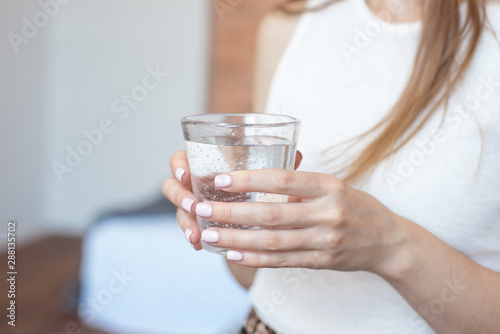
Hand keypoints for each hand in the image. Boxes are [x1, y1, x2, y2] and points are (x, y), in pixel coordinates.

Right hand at [162, 151, 304, 251]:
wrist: (253, 206)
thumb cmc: (258, 181)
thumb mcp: (263, 170)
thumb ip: (274, 163)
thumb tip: (299, 157)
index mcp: (204, 162)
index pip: (181, 158)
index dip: (178, 165)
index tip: (186, 174)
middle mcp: (194, 182)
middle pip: (172, 185)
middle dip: (178, 196)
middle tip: (192, 205)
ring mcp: (194, 202)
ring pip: (179, 210)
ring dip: (184, 221)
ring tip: (196, 234)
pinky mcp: (199, 222)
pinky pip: (189, 229)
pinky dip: (193, 237)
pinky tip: (199, 246)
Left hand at [195, 169, 408, 276]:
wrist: (388, 241)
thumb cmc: (355, 206)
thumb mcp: (334, 186)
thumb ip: (301, 185)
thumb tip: (258, 179)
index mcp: (329, 186)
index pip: (283, 180)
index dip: (249, 179)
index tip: (221, 179)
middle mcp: (327, 213)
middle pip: (272, 214)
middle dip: (232, 213)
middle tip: (203, 209)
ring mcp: (325, 240)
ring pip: (273, 241)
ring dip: (237, 240)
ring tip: (210, 235)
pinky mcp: (322, 261)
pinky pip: (283, 261)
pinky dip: (256, 259)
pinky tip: (233, 255)